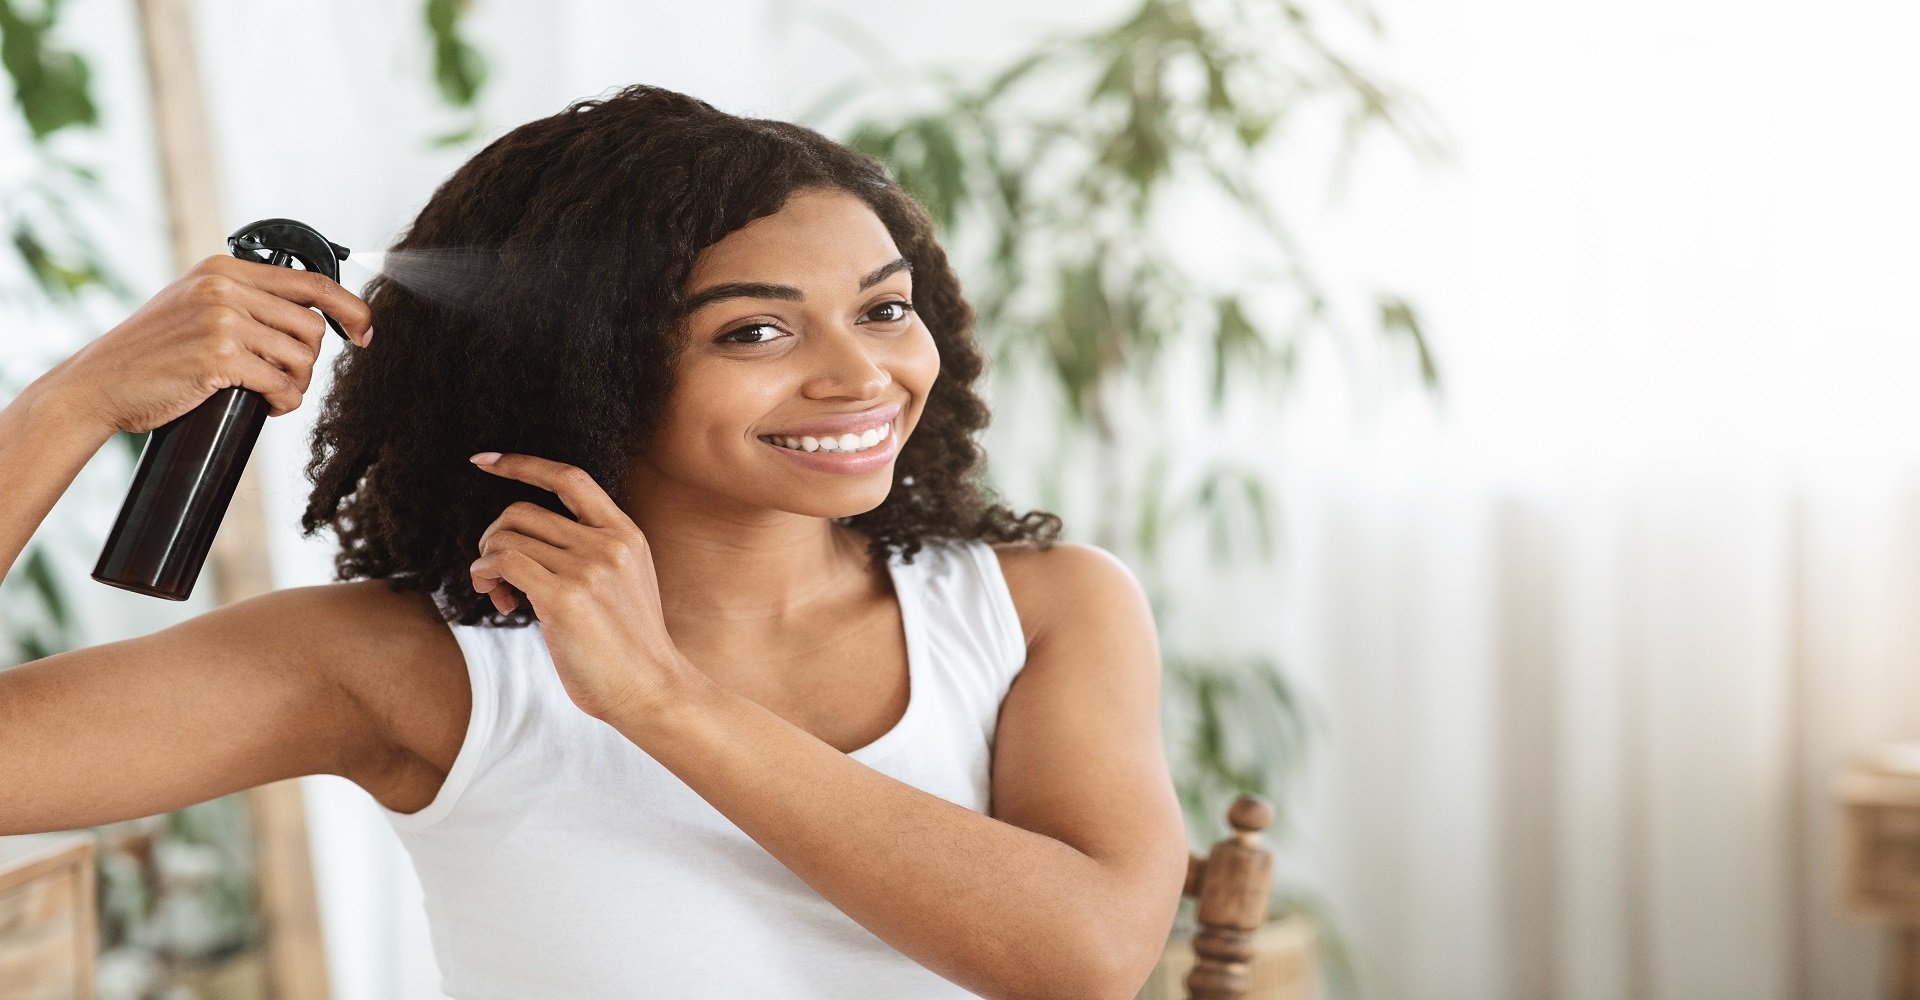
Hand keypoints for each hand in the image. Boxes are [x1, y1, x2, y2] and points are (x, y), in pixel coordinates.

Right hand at [47, 254, 372, 434]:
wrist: (98, 384)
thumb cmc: (151, 353)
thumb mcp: (194, 305)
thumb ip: (243, 300)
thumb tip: (310, 315)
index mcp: (223, 269)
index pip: (311, 282)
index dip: (351, 309)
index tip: (365, 333)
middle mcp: (223, 287)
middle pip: (312, 326)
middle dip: (310, 360)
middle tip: (287, 378)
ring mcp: (221, 320)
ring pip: (302, 357)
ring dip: (297, 384)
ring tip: (272, 392)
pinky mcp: (218, 357)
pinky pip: (281, 384)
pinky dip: (283, 402)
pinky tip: (267, 405)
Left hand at [467, 451, 701, 721]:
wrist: (651, 690)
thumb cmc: (628, 646)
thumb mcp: (624, 582)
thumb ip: (590, 553)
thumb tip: (523, 541)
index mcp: (625, 534)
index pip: (569, 478)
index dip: (523, 464)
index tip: (485, 462)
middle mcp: (608, 543)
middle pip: (521, 511)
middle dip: (493, 538)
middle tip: (495, 574)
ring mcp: (588, 569)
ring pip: (505, 538)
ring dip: (486, 564)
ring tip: (498, 594)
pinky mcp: (564, 598)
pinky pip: (502, 565)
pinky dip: (485, 577)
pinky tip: (498, 601)